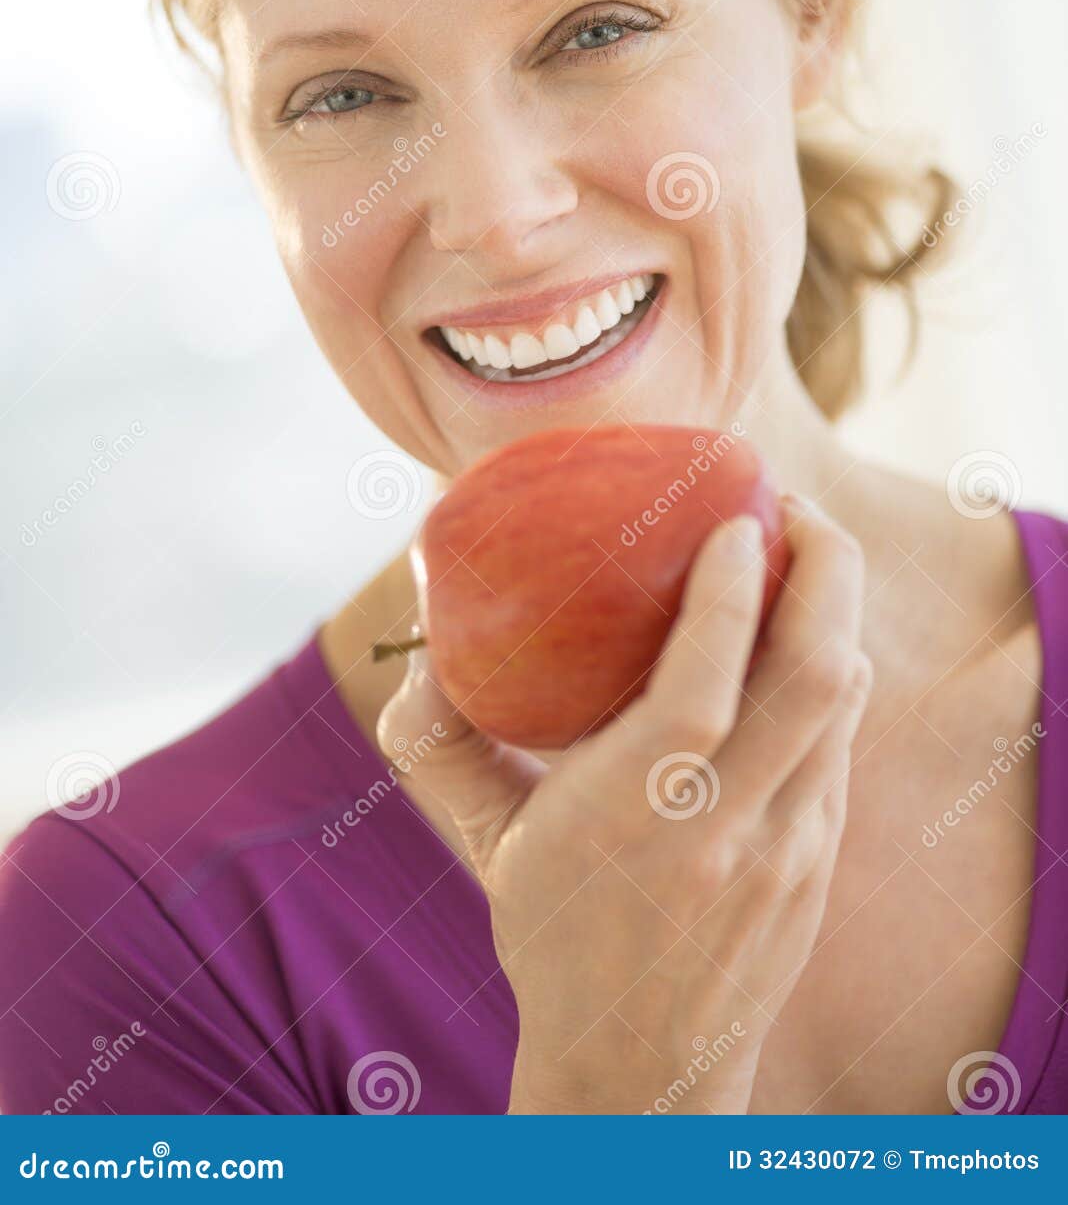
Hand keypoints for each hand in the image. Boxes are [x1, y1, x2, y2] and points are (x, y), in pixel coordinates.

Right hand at [378, 494, 869, 1114]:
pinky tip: (797, 638)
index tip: (733, 522)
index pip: (707, 684)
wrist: (642, 1071)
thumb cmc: (555, 936)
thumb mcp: (486, 838)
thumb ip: (441, 735)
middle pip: (816, 675)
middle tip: (791, 509)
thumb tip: (418, 631)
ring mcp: (790, 848)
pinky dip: (827, 669)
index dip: (733, 591)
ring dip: (833, 611)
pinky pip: (840, 738)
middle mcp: (728, 828)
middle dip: (825, 569)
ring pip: (843, 700)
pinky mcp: (820, 860)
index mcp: (634, 813)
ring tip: (800, 554)